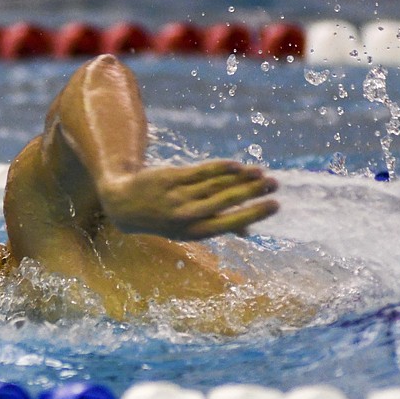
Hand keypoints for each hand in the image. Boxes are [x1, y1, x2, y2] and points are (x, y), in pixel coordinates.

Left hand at [96, 160, 278, 240]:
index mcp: (194, 233)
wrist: (124, 205)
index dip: (253, 213)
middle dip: (252, 192)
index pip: (229, 223)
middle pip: (225, 201)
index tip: (275, 205)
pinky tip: (237, 165)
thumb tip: (247, 232)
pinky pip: (199, 172)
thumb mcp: (186, 230)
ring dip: (241, 178)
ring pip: (215, 185)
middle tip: (275, 183)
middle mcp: (186, 216)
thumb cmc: (164, 219)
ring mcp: (177, 196)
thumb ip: (216, 226)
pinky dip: (219, 168)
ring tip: (262, 173)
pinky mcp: (170, 178)